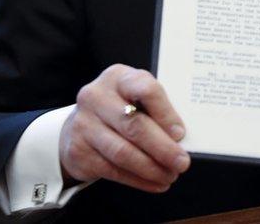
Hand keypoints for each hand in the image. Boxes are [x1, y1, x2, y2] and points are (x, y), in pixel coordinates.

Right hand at [59, 65, 189, 192]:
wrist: (80, 125)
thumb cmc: (120, 109)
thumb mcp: (136, 98)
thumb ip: (156, 111)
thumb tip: (178, 139)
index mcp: (118, 77)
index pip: (145, 89)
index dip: (165, 113)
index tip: (180, 134)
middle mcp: (96, 96)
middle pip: (134, 125)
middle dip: (162, 148)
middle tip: (181, 163)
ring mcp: (83, 123)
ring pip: (122, 152)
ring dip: (150, 168)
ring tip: (169, 176)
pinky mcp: (78, 150)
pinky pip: (112, 170)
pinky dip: (137, 179)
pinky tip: (153, 182)